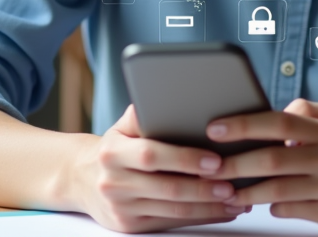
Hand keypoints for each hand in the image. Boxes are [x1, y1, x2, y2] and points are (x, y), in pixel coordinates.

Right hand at [70, 104, 250, 232]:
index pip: (152, 155)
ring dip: (208, 207)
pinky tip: (221, 210)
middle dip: (204, 188)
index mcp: (112, 152)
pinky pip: (170, 222)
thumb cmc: (114, 148)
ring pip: (173, 210)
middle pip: (167, 188)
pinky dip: (200, 217)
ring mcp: (121, 207)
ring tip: (235, 199)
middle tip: (233, 183)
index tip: (215, 159)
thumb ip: (143, 113)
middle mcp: (114, 182)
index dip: (185, 159)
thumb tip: (169, 94)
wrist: (81, 179)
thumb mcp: (121, 127)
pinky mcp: (129, 226)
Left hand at [204, 99, 317, 235]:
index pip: (281, 122)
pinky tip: (263, 204)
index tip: (215, 128)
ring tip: (226, 191)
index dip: (245, 124)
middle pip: (274, 160)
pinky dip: (272, 207)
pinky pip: (292, 211)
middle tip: (210, 167)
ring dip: (246, 192)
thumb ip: (306, 113)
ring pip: (278, 190)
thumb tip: (270, 116)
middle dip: (236, 164)